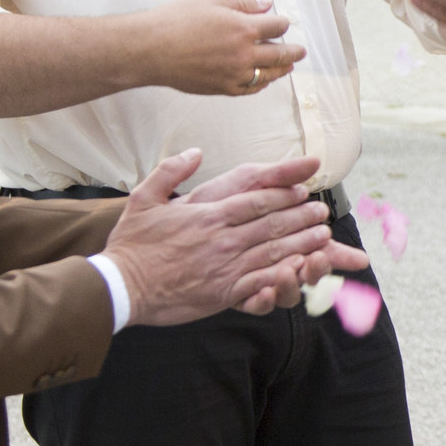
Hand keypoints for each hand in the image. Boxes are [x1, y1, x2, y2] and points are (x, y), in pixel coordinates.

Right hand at [102, 152, 365, 326]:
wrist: (122, 286)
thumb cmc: (132, 244)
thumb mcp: (144, 197)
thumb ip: (171, 171)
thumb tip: (195, 152)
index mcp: (207, 215)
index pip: (255, 201)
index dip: (283, 195)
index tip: (302, 191)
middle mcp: (221, 239)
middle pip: (272, 225)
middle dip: (301, 217)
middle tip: (322, 212)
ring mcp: (225, 267)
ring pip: (274, 252)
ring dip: (303, 244)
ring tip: (323, 237)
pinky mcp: (224, 293)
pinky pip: (263, 282)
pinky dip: (286, 275)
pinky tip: (303, 270)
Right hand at [135, 0, 303, 98]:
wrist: (150, 49)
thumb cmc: (176, 21)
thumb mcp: (211, 2)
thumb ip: (242, 3)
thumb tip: (265, 4)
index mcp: (243, 28)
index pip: (276, 26)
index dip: (283, 23)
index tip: (284, 23)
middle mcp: (244, 53)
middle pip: (280, 53)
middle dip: (293, 51)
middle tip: (301, 50)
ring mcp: (235, 73)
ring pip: (268, 74)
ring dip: (281, 69)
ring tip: (288, 66)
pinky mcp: (223, 88)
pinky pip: (250, 89)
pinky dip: (261, 83)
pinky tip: (263, 80)